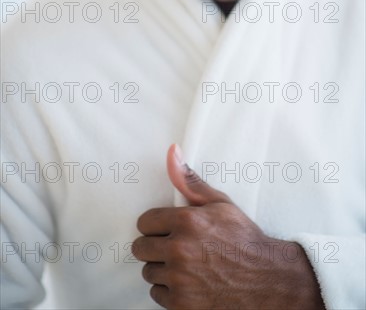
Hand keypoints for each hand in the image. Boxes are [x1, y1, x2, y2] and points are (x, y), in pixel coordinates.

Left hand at [132, 144, 324, 308]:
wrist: (267, 279)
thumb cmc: (243, 239)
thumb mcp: (220, 203)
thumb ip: (189, 181)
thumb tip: (172, 152)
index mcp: (187, 221)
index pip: (144, 222)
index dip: (156, 225)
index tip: (167, 229)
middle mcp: (179, 250)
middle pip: (140, 248)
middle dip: (155, 246)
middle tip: (175, 248)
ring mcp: (180, 279)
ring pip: (149, 272)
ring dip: (162, 269)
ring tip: (184, 265)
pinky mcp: (182, 304)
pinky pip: (157, 295)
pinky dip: (169, 291)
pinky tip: (188, 283)